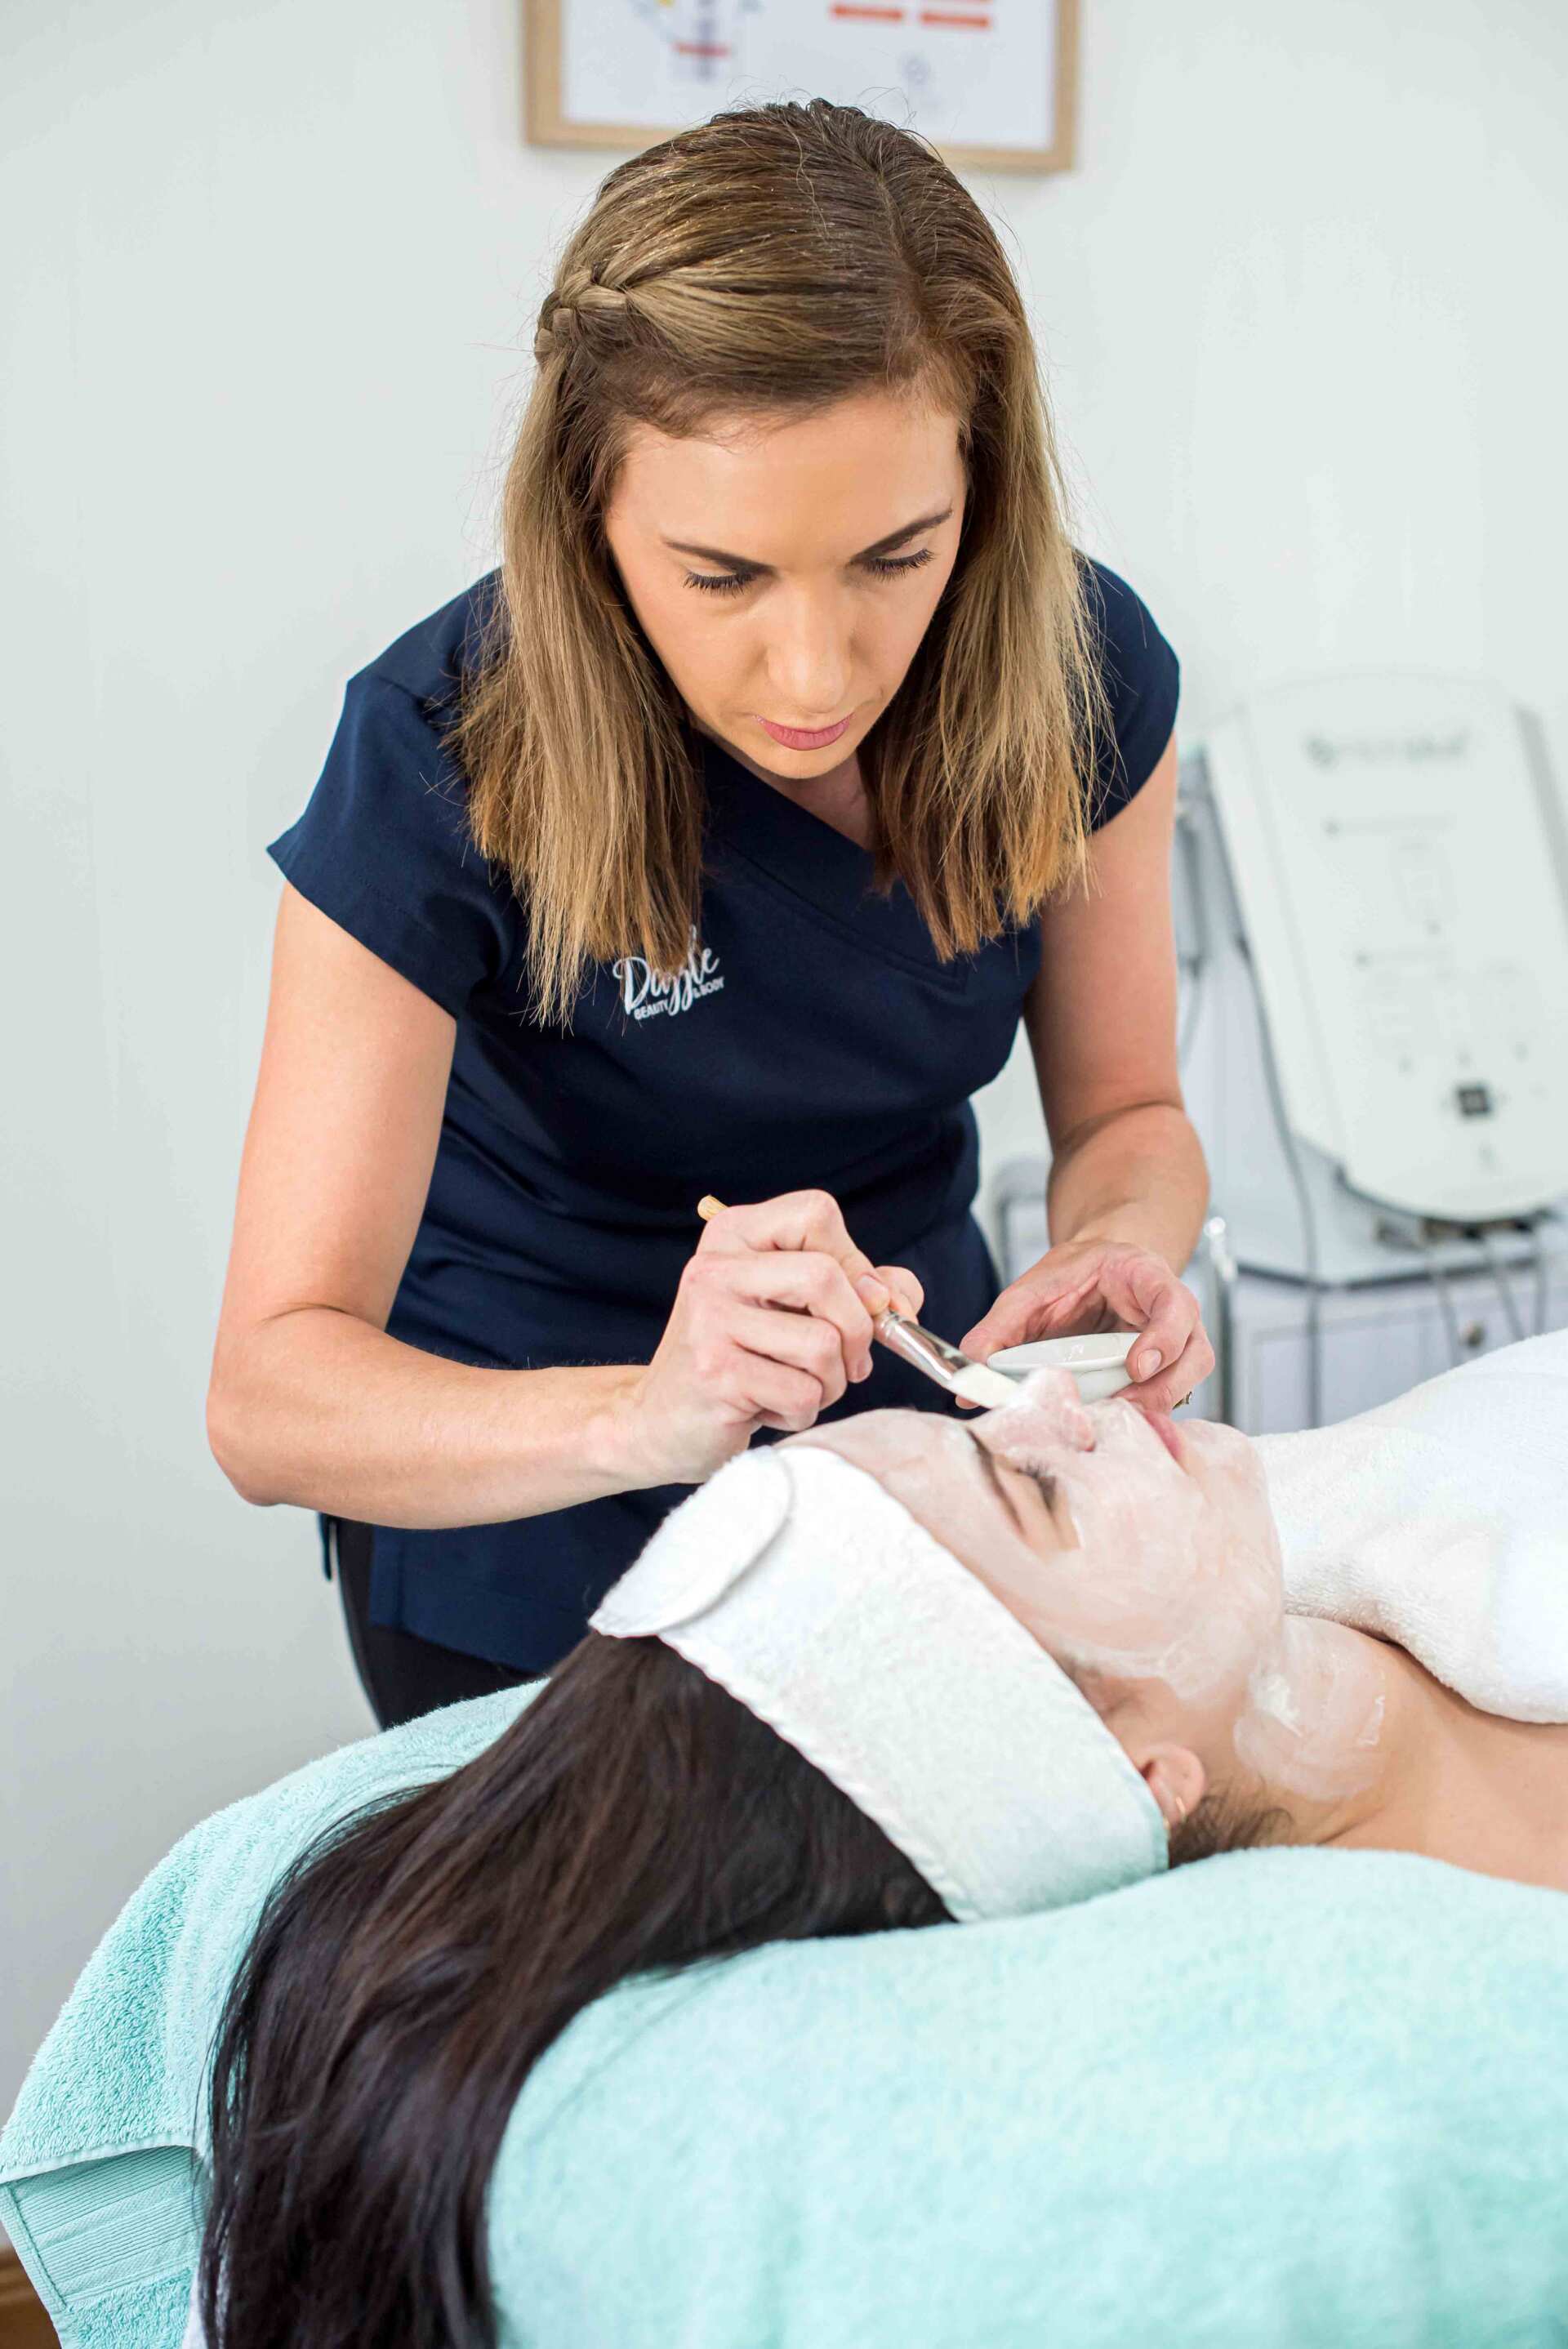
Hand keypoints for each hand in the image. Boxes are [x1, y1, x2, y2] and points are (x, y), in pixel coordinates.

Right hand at [623, 1190, 923, 1484]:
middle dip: (858, 1330)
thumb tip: (899, 1297)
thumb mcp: (793, 1308)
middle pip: (825, 1276)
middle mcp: (715, 1267)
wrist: (661, 1421)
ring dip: (831, 1382)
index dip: (856, 1262)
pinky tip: (767, 1410)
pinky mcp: (715, 1372)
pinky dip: (802, 1413)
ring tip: (796, 1388)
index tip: (859, 1301)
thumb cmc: (742, 1359)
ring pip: (823, 1343)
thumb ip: (856, 1289)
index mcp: (734, 1234)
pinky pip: (802, 1394)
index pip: (817, 1213)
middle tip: (850, 1361)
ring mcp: (710, 1319)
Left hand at [960, 1237, 1213, 1416]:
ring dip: (1154, 1406)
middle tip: (1119, 1408)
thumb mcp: (1038, 1285)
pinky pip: (1168, 1400)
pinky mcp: (1164, 1375)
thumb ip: (1004, 1321)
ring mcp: (1178, 1348)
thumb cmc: (1079, 1274)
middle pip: (1194, 1355)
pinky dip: (1144, 1416)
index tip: (1136, 1365)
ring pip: (1187, 1383)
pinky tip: (1112, 1425)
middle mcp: (1177, 1316)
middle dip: (1160, 1388)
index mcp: (1150, 1280)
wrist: (1101, 1270)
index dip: (1164, 1337)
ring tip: (1111, 1422)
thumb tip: (970, 1363)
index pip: (1175, 1306)